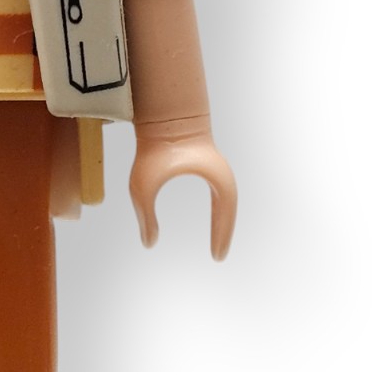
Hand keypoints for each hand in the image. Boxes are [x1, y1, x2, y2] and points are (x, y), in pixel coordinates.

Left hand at [128, 117, 236, 258]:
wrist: (162, 114)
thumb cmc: (154, 148)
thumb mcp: (143, 186)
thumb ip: (145, 215)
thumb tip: (149, 243)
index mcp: (217, 180)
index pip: (225, 215)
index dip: (222, 236)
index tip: (217, 258)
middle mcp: (221, 175)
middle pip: (228, 210)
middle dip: (224, 232)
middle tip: (218, 256)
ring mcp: (215, 169)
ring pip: (224, 202)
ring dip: (221, 221)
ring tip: (216, 242)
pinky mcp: (206, 164)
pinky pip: (216, 193)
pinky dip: (216, 209)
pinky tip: (210, 220)